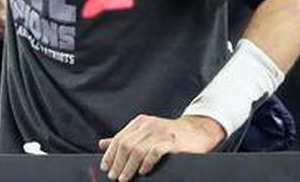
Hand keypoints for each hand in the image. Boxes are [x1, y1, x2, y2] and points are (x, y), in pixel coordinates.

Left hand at [97, 115, 224, 181]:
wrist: (197, 131)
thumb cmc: (168, 136)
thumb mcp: (145, 134)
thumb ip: (125, 138)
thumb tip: (102, 144)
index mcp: (140, 123)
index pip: (119, 139)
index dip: (110, 155)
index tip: (105, 168)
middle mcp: (148, 126)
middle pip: (126, 145)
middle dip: (117, 163)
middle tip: (113, 177)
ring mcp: (160, 133)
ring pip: (137, 150)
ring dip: (128, 167)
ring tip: (124, 179)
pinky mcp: (172, 142)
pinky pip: (155, 152)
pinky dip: (147, 163)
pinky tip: (142, 172)